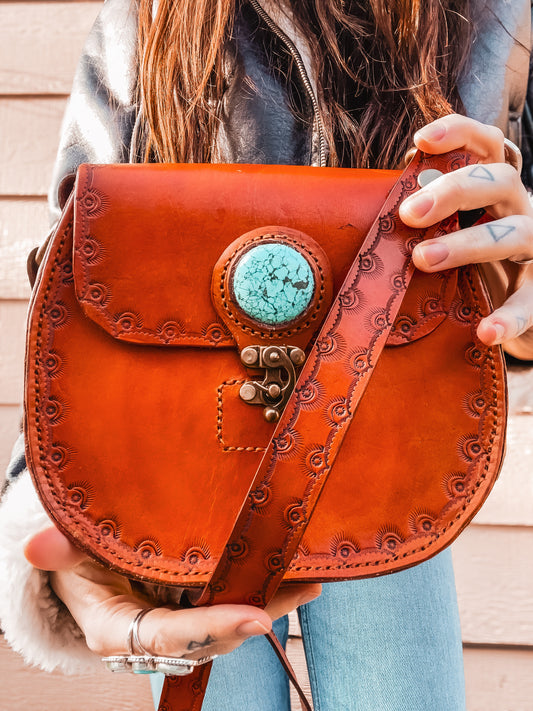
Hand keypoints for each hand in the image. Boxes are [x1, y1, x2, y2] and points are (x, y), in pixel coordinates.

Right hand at [25, 526, 320, 658]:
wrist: (87, 558)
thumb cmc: (77, 557)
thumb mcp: (68, 551)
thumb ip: (60, 549)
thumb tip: (37, 548)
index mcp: (123, 629)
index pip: (171, 636)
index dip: (212, 629)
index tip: (253, 618)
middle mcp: (159, 629)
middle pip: (213, 633)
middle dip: (255, 614)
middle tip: (299, 590)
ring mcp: (182, 612)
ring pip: (229, 615)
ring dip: (271, 600)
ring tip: (309, 579)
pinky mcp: (197, 595)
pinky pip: (232, 594)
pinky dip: (264, 584)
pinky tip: (295, 570)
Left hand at [398, 114, 532, 355]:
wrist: (521, 314)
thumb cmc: (476, 268)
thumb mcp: (456, 234)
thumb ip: (429, 218)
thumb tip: (383, 208)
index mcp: (498, 191)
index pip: (489, 146)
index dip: (460, 134)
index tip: (421, 139)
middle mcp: (522, 211)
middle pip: (500, 180)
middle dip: (453, 191)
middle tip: (407, 214)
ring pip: (515, 234)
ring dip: (468, 243)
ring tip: (423, 259)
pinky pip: (531, 302)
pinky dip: (510, 317)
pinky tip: (485, 331)